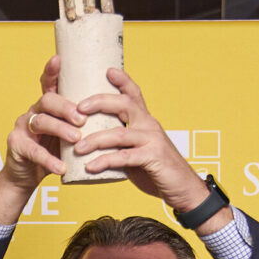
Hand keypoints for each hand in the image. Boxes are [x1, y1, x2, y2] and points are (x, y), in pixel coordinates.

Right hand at [0, 56, 86, 193]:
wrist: (27, 176)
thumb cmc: (54, 152)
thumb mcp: (69, 134)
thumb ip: (86, 122)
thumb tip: (119, 112)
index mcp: (48, 106)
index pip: (49, 83)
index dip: (52, 71)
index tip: (58, 59)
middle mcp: (34, 111)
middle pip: (47, 100)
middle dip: (66, 107)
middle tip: (82, 118)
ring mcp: (23, 128)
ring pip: (41, 122)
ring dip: (60, 129)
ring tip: (76, 139)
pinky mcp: (17, 146)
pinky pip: (34, 151)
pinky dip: (49, 160)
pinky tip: (61, 167)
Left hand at [67, 68, 217, 216]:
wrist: (182, 188)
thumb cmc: (157, 170)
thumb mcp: (138, 152)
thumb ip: (120, 145)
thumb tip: (93, 145)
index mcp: (146, 121)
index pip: (134, 94)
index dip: (122, 81)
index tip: (107, 70)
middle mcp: (149, 125)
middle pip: (124, 104)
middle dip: (99, 103)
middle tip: (78, 109)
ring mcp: (152, 140)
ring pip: (119, 133)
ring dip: (95, 140)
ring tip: (77, 147)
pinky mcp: (152, 157)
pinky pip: (124, 157)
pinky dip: (105, 161)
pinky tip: (90, 167)